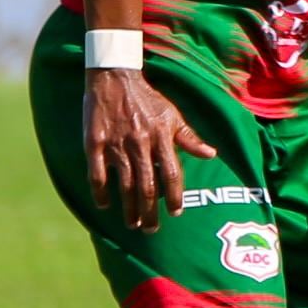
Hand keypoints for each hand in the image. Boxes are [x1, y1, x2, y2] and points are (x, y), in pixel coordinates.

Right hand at [82, 66, 215, 230]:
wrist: (115, 77)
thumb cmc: (148, 99)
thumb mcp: (172, 115)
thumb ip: (189, 138)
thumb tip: (211, 154)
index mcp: (161, 137)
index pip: (172, 174)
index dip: (175, 196)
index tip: (176, 213)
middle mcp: (140, 143)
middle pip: (148, 186)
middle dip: (150, 212)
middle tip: (151, 229)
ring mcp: (117, 144)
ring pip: (125, 184)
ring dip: (129, 208)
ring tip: (133, 224)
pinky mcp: (95, 143)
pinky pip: (97, 173)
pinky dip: (100, 192)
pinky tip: (104, 205)